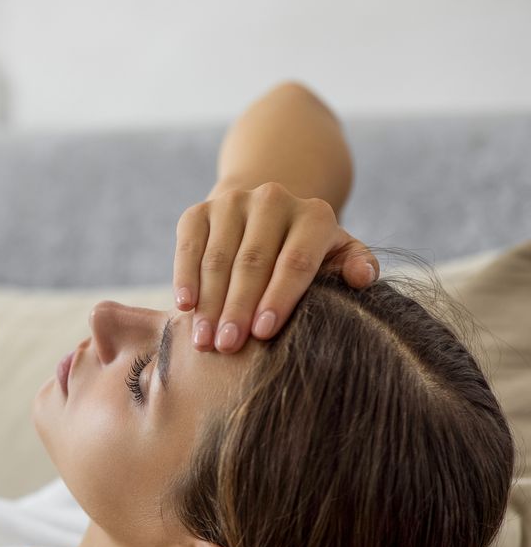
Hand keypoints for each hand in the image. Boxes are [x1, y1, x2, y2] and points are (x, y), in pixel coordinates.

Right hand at [172, 181, 378, 352]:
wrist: (263, 219)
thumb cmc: (304, 255)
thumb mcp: (335, 258)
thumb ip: (355, 266)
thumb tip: (362, 278)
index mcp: (314, 215)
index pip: (295, 261)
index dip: (279, 298)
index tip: (263, 333)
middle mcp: (274, 200)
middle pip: (253, 261)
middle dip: (238, 307)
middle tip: (228, 346)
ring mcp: (233, 202)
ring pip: (218, 258)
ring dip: (209, 303)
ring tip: (204, 341)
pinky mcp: (199, 210)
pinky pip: (189, 247)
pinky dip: (184, 277)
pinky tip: (183, 307)